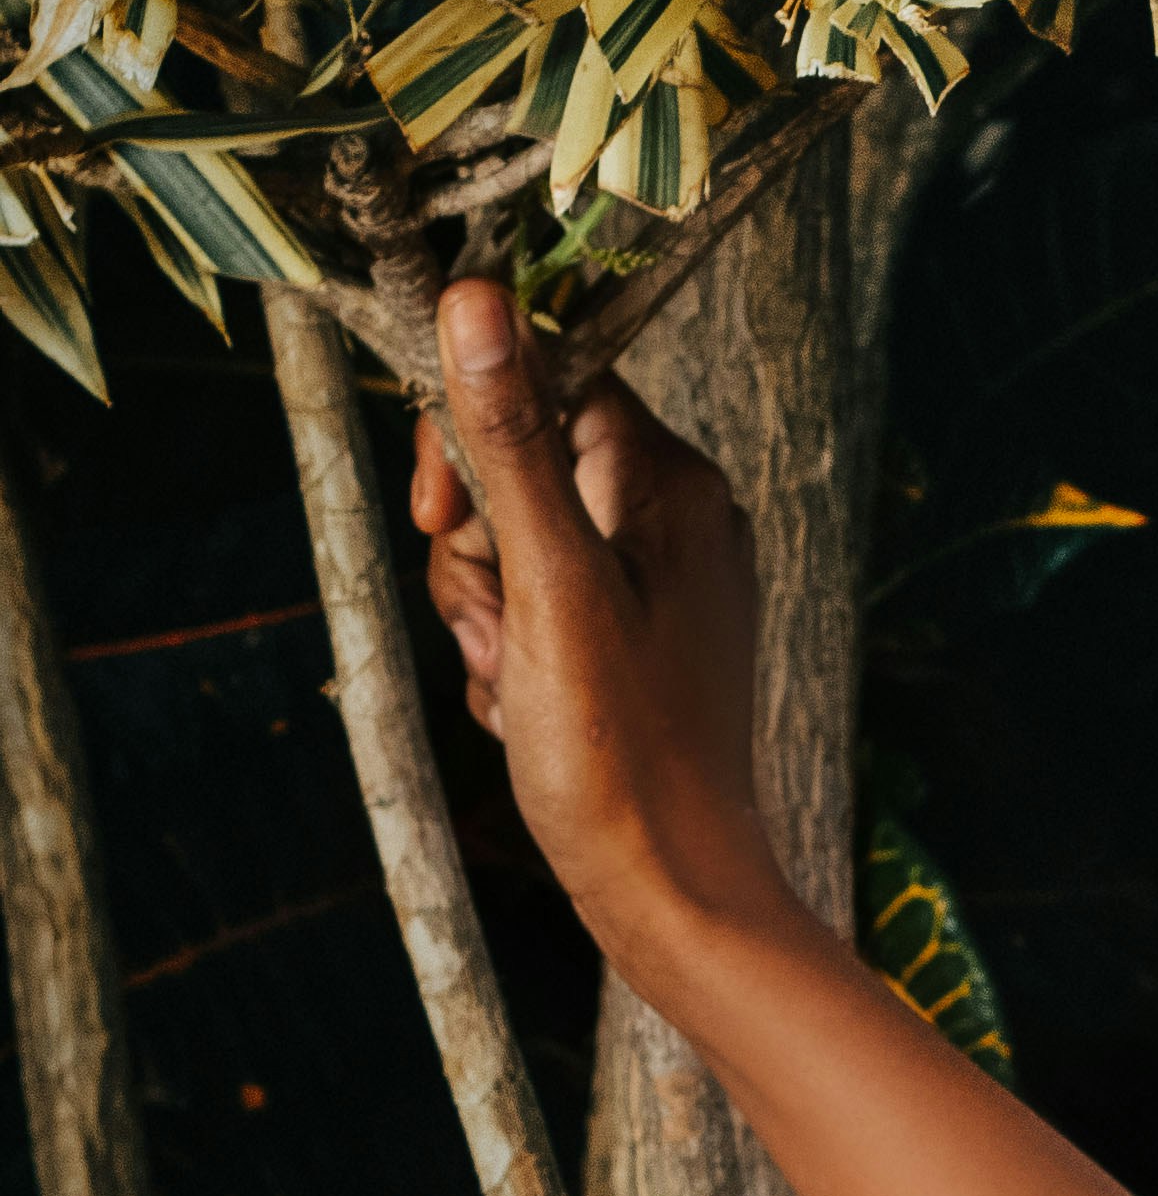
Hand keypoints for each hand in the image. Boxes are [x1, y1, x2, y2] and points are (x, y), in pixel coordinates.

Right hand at [410, 278, 799, 988]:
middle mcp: (677, 522)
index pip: (549, 382)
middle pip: (517, 474)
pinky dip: (515, 667)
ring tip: (524, 690)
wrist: (676, 896)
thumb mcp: (548, 585)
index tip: (441, 516)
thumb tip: (475, 299)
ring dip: (488, 623)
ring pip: (511, 554)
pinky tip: (536, 719)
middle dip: (478, 560)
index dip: (474, 442)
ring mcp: (656, 588)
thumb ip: (511, 442)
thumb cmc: (624, 752)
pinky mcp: (632, 647)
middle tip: (502, 635)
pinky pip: (534, 619)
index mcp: (674, 486)